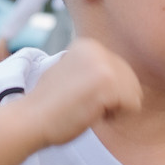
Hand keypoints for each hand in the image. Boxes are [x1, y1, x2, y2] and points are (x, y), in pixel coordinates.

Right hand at [18, 35, 140, 146]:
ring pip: (134, 93)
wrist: (30, 119)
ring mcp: (103, 64)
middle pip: (130, 81)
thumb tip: (120, 76)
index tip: (78, 96)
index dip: (104, 92)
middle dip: (112, 99)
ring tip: (88, 108)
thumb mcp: (71, 73)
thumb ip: (92, 69)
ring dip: (115, 108)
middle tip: (84, 104)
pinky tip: (93, 114)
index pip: (120, 72)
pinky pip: (133, 106)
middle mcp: (98, 48)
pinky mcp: (107, 83)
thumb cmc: (49, 106)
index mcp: (88, 45)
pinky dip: (116, 117)